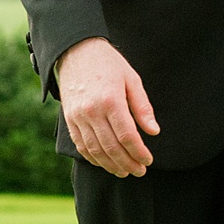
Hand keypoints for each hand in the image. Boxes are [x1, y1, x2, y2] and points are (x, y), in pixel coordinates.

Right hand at [57, 37, 159, 177]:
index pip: (127, 136)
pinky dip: (93, 158)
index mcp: (111, 100)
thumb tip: (153, 132)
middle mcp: (92, 111)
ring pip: (95, 150)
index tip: (148, 160)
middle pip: (111, 147)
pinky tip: (105, 163)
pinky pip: (81, 145)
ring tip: (124, 171)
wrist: (76, 51)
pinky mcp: (69, 119)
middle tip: (139, 171)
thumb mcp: (132, 79)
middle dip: (127, 163)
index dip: (139, 152)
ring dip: (111, 165)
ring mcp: (78, 116)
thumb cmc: (109, 64)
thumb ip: (142, 107)